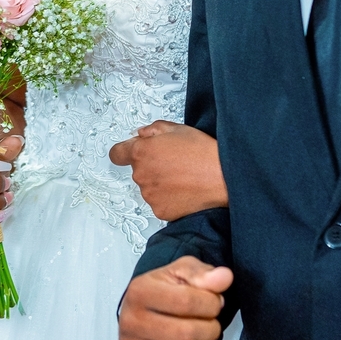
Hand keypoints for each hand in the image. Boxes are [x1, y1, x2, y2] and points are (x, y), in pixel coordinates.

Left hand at [110, 121, 227, 220]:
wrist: (223, 179)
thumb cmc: (203, 153)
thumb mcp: (178, 129)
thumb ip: (153, 130)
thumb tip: (142, 134)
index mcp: (141, 152)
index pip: (117, 154)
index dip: (123, 152)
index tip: (128, 154)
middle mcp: (141, 175)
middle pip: (138, 170)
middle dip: (151, 166)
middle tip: (174, 162)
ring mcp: (150, 195)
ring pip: (149, 187)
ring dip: (160, 183)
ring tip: (183, 177)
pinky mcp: (160, 211)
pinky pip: (159, 203)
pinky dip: (169, 198)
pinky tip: (185, 190)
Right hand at [119, 256, 232, 339]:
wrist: (139, 308)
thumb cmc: (163, 291)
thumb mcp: (182, 272)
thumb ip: (204, 274)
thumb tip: (224, 278)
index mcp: (140, 291)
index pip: (188, 302)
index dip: (212, 304)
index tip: (214, 303)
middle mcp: (129, 322)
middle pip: (185, 336)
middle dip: (210, 331)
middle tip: (209, 326)